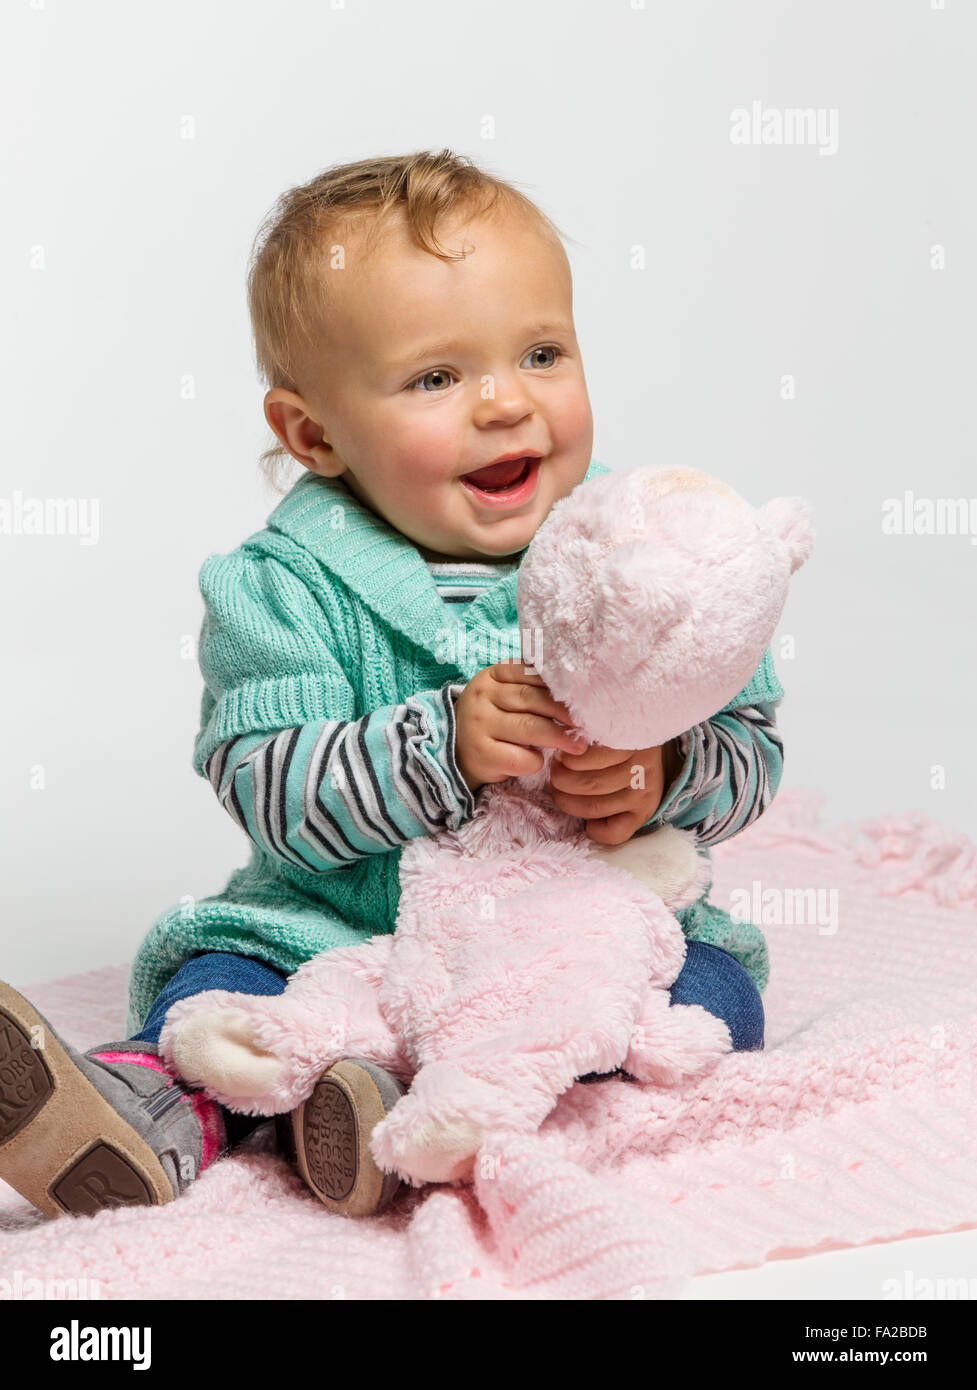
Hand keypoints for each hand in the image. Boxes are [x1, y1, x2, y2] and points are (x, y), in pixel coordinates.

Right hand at [453, 659, 589, 793]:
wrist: (456, 752)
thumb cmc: (493, 720)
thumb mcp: (505, 696)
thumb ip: (531, 688)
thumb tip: (578, 693)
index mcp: (492, 675)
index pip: (529, 673)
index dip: (557, 685)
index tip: (582, 696)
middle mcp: (482, 696)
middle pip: (532, 699)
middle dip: (563, 712)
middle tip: (587, 723)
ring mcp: (479, 724)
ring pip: (529, 727)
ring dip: (559, 737)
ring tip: (579, 745)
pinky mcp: (481, 753)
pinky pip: (519, 757)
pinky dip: (535, 761)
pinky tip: (539, 762)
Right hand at [548, 741, 673, 845]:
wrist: (644, 712)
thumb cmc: (625, 753)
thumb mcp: (622, 785)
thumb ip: (604, 802)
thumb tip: (580, 818)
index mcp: (643, 806)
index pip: (612, 834)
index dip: (590, 826)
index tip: (582, 805)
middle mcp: (645, 789)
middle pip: (591, 806)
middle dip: (564, 794)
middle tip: (557, 777)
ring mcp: (639, 765)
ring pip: (587, 784)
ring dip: (563, 773)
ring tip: (559, 761)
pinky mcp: (627, 741)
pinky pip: (586, 759)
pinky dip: (570, 756)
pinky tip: (569, 747)